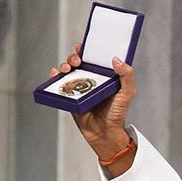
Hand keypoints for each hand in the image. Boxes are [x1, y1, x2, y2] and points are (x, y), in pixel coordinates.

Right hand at [50, 42, 136, 169]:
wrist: (105, 133)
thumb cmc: (117, 114)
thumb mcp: (127, 93)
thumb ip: (127, 76)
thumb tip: (117, 60)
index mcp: (102, 75)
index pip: (93, 57)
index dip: (86, 49)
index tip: (83, 46)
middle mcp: (90, 79)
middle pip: (77, 62)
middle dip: (74, 56)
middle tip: (77, 61)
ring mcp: (78, 88)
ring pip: (67, 71)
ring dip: (64, 65)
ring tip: (66, 68)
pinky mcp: (70, 98)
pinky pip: (60, 86)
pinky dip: (54, 77)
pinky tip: (54, 74)